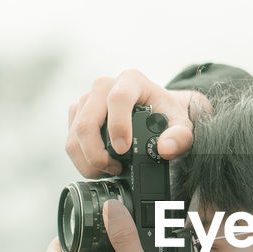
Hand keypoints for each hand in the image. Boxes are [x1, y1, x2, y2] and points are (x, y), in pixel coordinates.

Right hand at [66, 68, 209, 177]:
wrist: (156, 111)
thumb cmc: (167, 115)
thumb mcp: (182, 124)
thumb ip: (180, 136)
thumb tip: (165, 149)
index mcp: (131, 80)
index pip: (118, 98)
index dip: (118, 126)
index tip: (124, 150)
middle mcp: (105, 85)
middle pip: (87, 121)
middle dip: (97, 153)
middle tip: (115, 170)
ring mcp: (87, 99)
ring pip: (75, 134)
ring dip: (88, 160)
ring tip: (110, 171)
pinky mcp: (77, 113)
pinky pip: (71, 140)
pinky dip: (83, 160)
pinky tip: (101, 166)